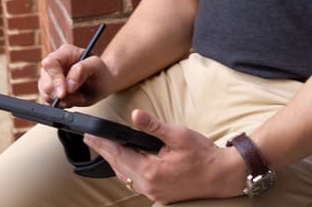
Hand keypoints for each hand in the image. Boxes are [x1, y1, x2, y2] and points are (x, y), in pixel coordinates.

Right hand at [37, 43, 111, 106]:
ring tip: (79, 97)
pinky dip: (62, 105)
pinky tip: (74, 100)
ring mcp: (49, 78)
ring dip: (63, 101)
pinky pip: (49, 102)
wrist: (102, 83)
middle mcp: (53, 63)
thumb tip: (68, 85)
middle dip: (60, 94)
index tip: (63, 93)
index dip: (55, 80)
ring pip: (45, 94)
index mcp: (64, 52)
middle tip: (78, 97)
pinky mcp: (49, 91)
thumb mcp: (97, 67)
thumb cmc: (100, 72)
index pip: (50, 64)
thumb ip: (83, 70)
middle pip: (44, 82)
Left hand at [85, 110, 246, 203]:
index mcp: (151, 170)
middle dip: (104, 152)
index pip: (119, 154)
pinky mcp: (159, 195)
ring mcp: (153, 192)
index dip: (103, 143)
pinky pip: (136, 183)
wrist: (222, 175)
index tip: (90, 135)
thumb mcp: (178, 135)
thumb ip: (154, 126)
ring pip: (126, 177)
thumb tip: (135, 116)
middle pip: (118, 167)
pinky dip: (127, 171)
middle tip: (91, 140)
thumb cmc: (203, 155)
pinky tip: (126, 164)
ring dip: (115, 162)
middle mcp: (148, 185)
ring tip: (105, 150)